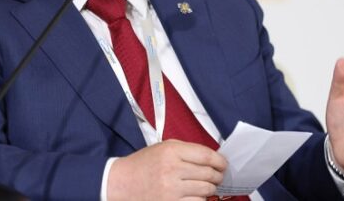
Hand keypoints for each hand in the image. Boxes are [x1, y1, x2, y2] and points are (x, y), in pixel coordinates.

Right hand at [107, 140, 227, 200]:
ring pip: (206, 190)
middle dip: (218, 176)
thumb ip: (187, 150)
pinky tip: (196, 196)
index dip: (220, 161)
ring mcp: (171, 190)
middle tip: (218, 177)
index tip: (223, 164)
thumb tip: (212, 158)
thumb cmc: (143, 164)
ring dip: (210, 189)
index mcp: (171, 151)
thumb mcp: (163, 148)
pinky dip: (200, 200)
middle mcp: (172, 170)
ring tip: (207, 187)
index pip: (206, 156)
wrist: (120, 183)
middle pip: (209, 174)